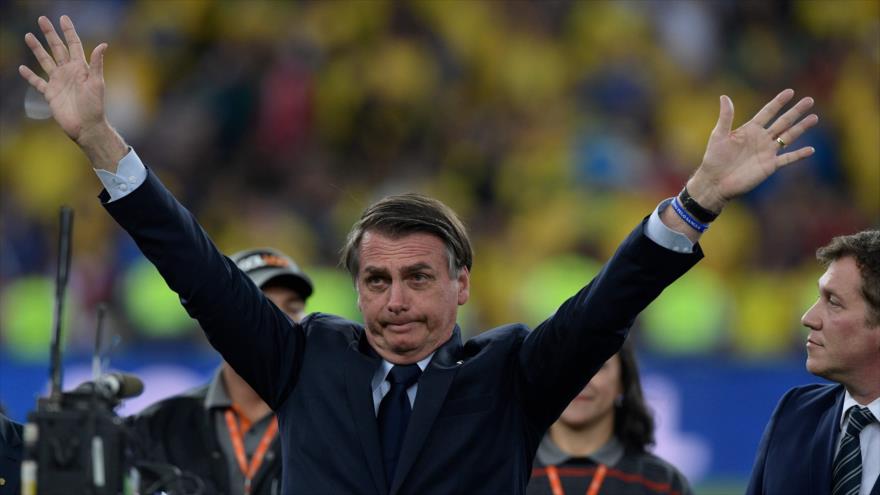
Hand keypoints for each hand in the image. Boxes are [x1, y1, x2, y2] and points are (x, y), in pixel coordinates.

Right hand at [18, 15, 107, 142]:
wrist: (87, 127)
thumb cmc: (95, 106)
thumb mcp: (97, 83)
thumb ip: (97, 64)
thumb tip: (103, 44)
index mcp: (80, 68)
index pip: (73, 45)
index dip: (68, 31)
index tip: (63, 18)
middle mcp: (68, 72)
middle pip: (57, 48)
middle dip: (50, 34)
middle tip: (42, 19)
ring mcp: (58, 82)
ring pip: (45, 61)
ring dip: (37, 49)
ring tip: (28, 36)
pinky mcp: (50, 94)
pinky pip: (37, 82)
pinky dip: (30, 75)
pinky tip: (23, 68)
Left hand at [688, 89, 818, 211]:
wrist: (715, 181)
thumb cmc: (714, 158)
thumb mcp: (718, 135)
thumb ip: (725, 117)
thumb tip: (724, 96)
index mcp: (750, 129)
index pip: (767, 112)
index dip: (778, 102)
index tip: (790, 91)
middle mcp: (761, 139)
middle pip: (783, 122)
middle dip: (796, 111)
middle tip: (810, 100)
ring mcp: (767, 152)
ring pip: (788, 137)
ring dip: (801, 128)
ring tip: (814, 117)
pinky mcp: (770, 166)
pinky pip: (788, 159)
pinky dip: (799, 154)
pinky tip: (811, 150)